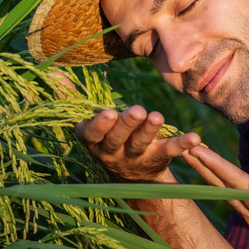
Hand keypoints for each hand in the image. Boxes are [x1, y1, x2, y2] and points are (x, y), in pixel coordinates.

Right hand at [73, 105, 201, 182]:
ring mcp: (136, 157)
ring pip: (141, 144)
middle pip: (118, 139)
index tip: (108, 113)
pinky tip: (194, 138)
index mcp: (93, 141)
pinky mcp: (159, 158)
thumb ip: (70, 99)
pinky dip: (182, 145)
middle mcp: (113, 152)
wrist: (130, 175)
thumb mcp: (87, 122)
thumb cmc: (106, 137)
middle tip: (136, 111)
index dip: (99, 125)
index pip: (93, 134)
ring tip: (157, 116)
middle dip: (127, 125)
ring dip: (150, 131)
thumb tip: (54, 73)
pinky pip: (170, 151)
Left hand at [183, 145, 248, 235]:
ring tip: (188, 154)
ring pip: (224, 192)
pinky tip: (206, 170)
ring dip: (206, 173)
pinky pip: (230, 196)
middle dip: (203, 168)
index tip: (198, 151)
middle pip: (223, 188)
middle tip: (182, 147)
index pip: (236, 184)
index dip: (216, 167)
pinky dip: (216, 181)